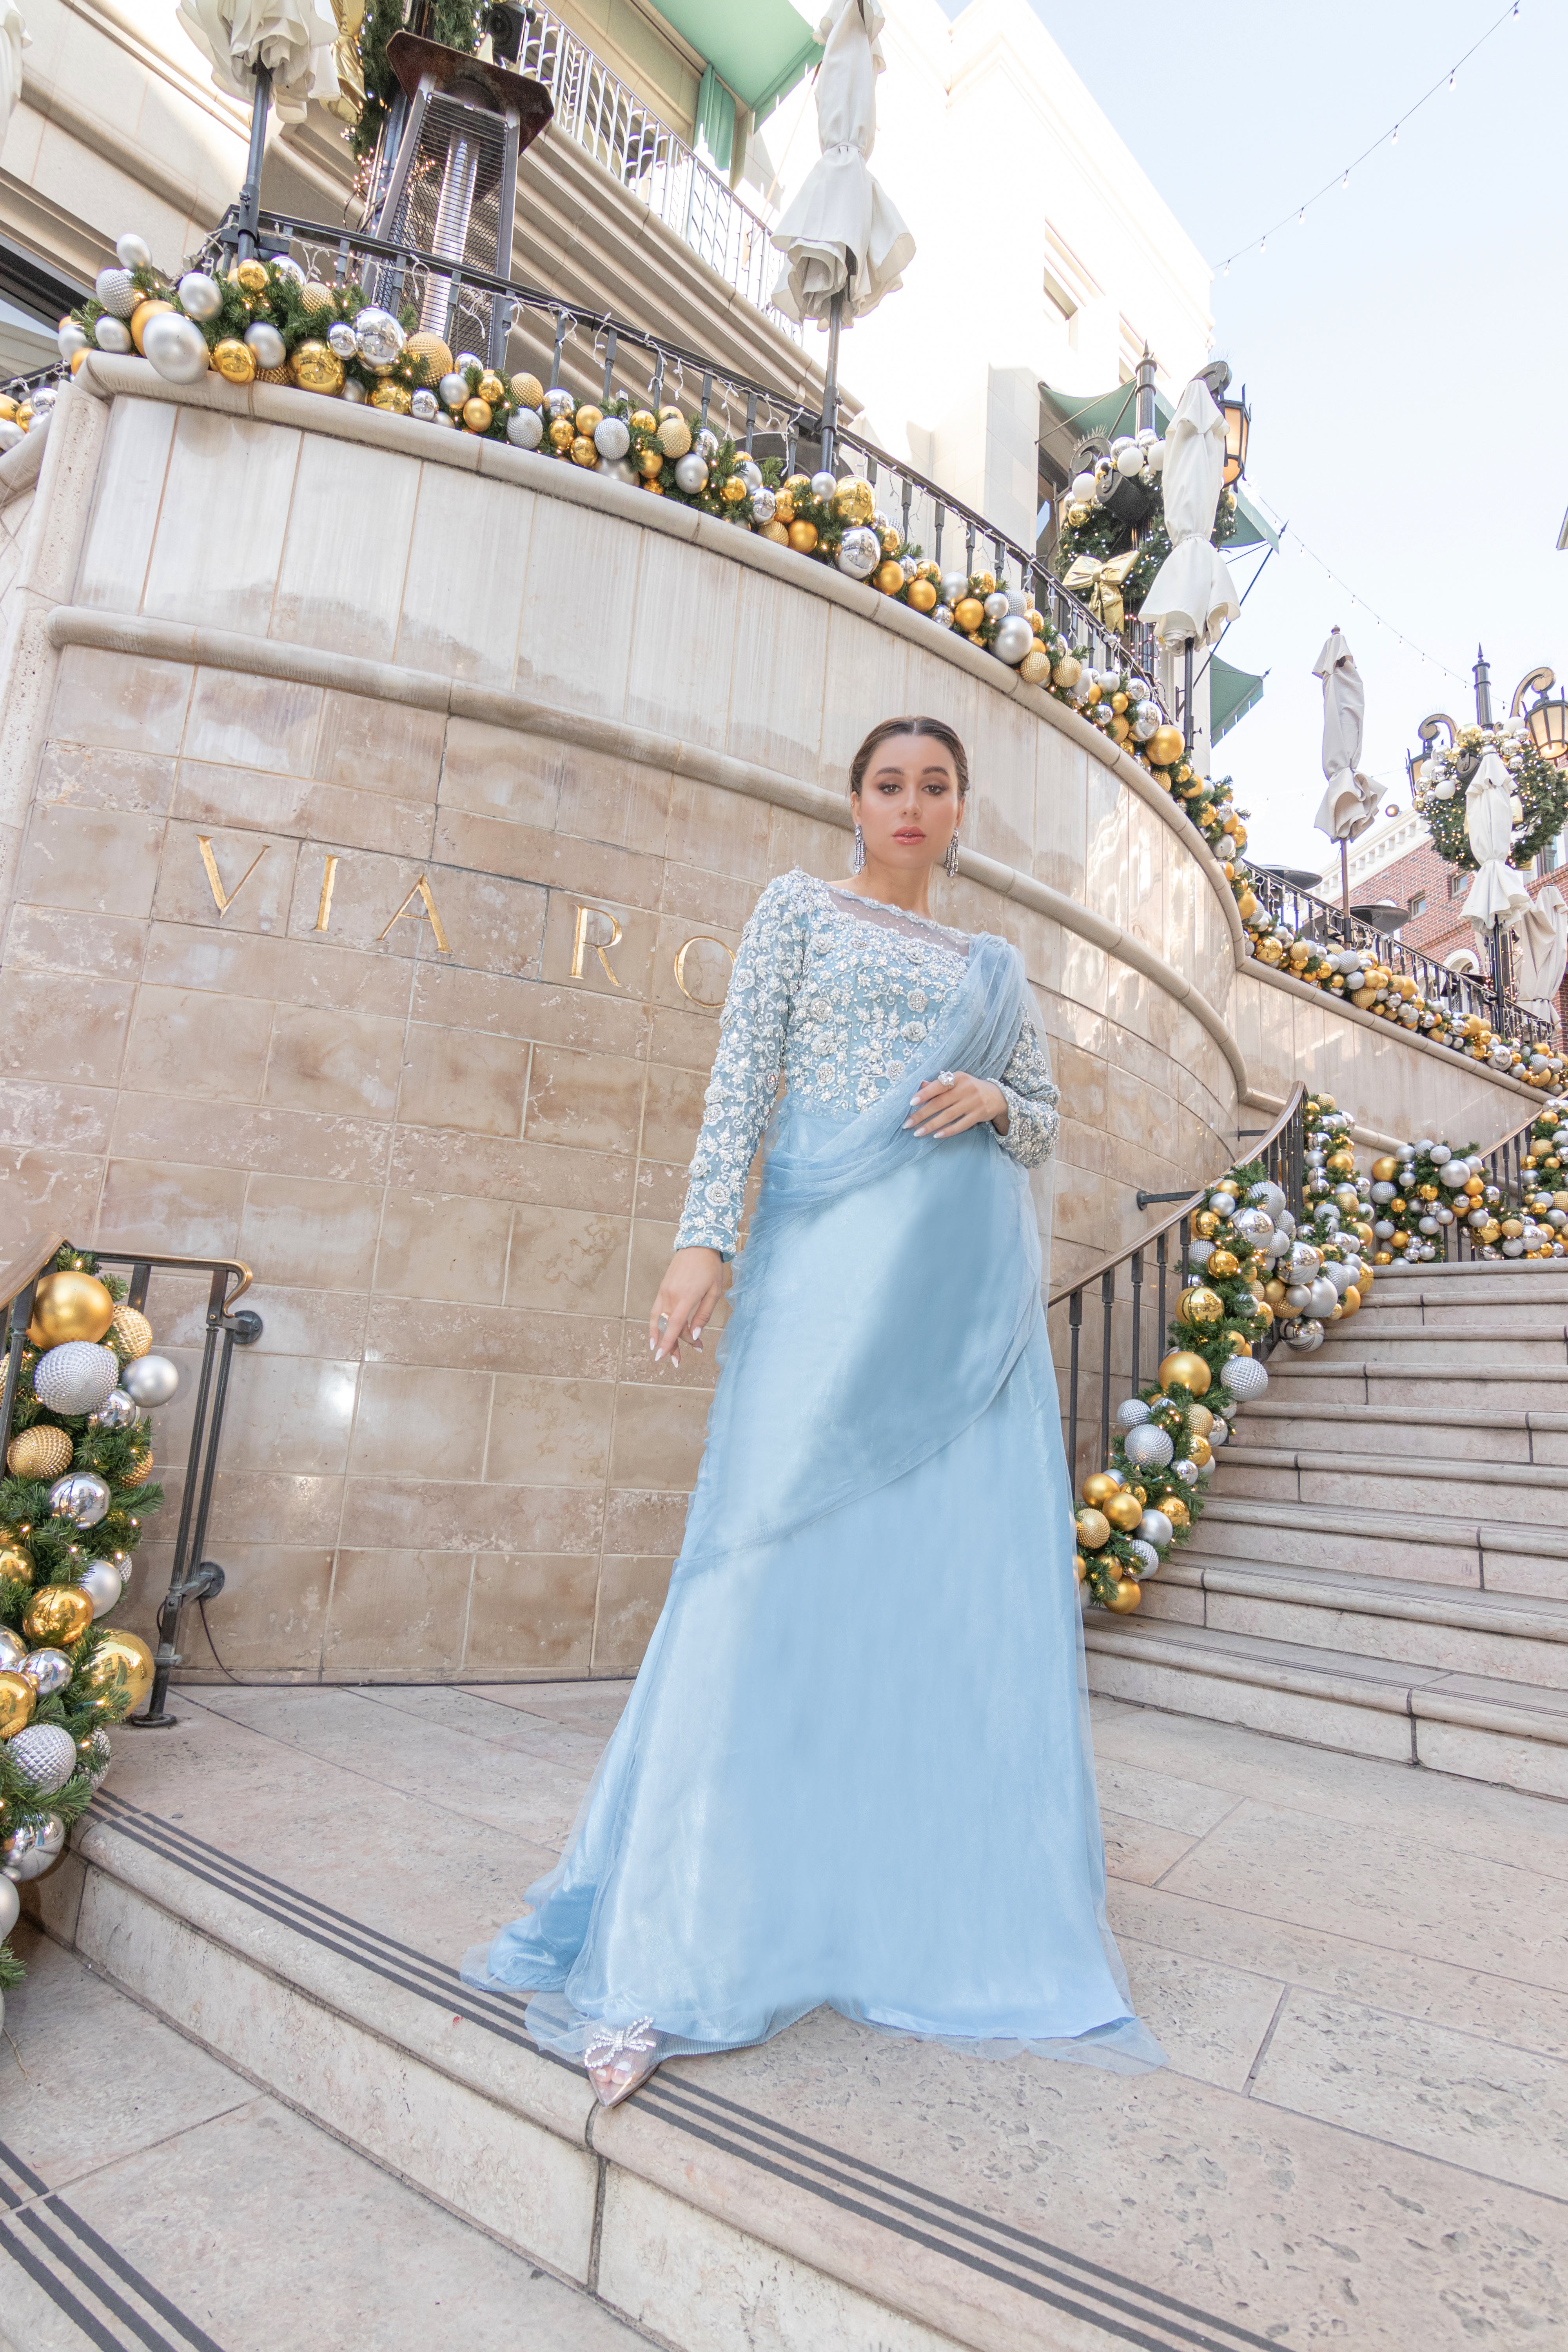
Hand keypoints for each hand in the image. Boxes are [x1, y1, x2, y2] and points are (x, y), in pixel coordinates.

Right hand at [650, 1246, 725, 1365]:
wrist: (699, 1244)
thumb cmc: (710, 1268)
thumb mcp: (714, 1292)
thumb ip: (704, 1315)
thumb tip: (696, 1335)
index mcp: (687, 1296)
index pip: (675, 1325)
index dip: (669, 1343)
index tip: (664, 1358)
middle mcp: (672, 1295)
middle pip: (668, 1326)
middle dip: (672, 1345)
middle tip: (679, 1361)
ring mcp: (664, 1291)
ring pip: (660, 1320)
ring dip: (662, 1338)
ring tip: (666, 1352)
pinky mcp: (662, 1288)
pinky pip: (656, 1310)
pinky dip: (655, 1324)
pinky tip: (657, 1335)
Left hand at [904, 1070, 1008, 1138]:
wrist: (997, 1096)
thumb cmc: (970, 1088)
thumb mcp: (957, 1081)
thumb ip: (939, 1084)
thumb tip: (920, 1086)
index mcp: (958, 1078)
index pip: (938, 1086)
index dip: (924, 1094)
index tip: (911, 1103)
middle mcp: (966, 1089)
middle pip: (940, 1103)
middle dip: (922, 1114)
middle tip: (907, 1124)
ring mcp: (973, 1102)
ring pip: (948, 1116)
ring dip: (931, 1125)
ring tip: (917, 1133)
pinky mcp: (979, 1114)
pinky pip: (961, 1125)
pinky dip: (948, 1131)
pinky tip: (936, 1135)